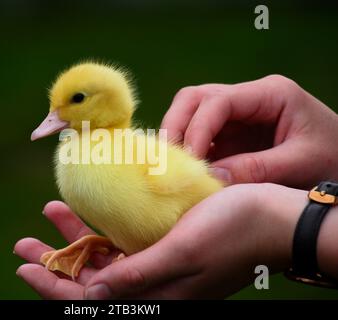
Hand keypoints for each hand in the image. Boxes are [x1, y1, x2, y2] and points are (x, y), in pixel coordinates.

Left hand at [15, 184, 310, 298]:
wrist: (272, 217)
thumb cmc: (233, 232)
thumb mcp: (181, 254)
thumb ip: (137, 276)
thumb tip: (92, 296)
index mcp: (155, 296)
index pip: (90, 299)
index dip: (53, 285)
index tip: (25, 266)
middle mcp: (152, 285)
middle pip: (89, 278)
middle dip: (55, 261)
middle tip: (24, 242)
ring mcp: (157, 264)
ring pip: (103, 257)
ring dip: (75, 237)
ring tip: (51, 212)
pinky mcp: (164, 244)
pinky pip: (122, 241)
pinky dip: (101, 227)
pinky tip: (87, 210)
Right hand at [161, 75, 337, 187]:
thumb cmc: (334, 160)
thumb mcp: (301, 164)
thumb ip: (256, 170)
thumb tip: (210, 177)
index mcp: (271, 93)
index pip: (218, 101)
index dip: (196, 129)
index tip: (190, 162)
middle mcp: (248, 98)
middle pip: (194, 98)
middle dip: (176, 127)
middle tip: (168, 160)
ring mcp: (237, 115)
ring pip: (190, 113)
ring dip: (177, 138)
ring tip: (173, 167)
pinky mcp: (231, 134)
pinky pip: (199, 135)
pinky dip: (188, 151)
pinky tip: (185, 170)